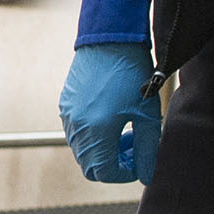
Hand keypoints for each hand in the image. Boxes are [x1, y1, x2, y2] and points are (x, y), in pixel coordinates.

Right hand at [60, 43, 162, 184]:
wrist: (111, 37)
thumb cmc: (133, 74)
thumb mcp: (148, 115)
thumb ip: (147, 150)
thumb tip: (145, 176)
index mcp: (96, 131)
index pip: (106, 172)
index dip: (126, 173)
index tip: (140, 160)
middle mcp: (76, 127)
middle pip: (91, 166)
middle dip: (114, 163)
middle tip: (134, 145)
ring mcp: (68, 115)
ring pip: (83, 150)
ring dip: (104, 150)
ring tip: (125, 129)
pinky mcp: (66, 103)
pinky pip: (76, 132)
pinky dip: (93, 135)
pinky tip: (111, 117)